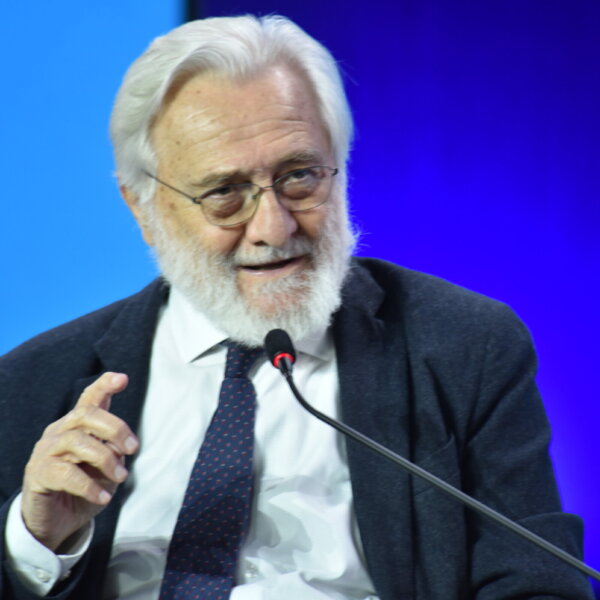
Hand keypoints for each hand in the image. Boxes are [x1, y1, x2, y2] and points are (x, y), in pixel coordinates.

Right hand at [21, 372, 138, 551]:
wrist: (58, 522)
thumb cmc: (87, 488)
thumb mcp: (108, 469)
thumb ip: (114, 452)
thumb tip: (122, 446)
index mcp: (79, 425)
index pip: (90, 399)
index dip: (104, 386)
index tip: (123, 378)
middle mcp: (60, 431)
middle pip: (86, 415)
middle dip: (115, 428)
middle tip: (133, 448)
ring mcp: (46, 451)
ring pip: (77, 441)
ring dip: (105, 459)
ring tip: (121, 477)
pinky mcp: (38, 474)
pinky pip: (65, 473)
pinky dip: (89, 486)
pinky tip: (103, 497)